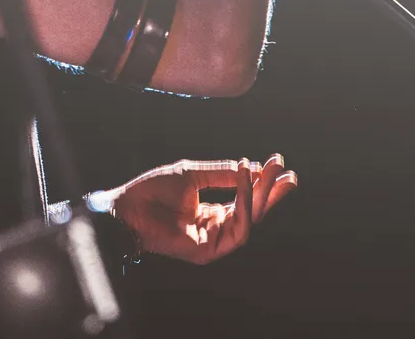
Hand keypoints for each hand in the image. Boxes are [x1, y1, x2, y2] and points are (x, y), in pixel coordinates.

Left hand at [108, 155, 296, 264]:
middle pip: (253, 212)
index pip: (245, 200)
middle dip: (271, 191)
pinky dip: (244, 206)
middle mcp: (216, 227)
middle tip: (287, 173)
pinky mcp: (209, 252)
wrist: (127, 207)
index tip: (278, 163)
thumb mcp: (192, 174)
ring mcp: (214, 241)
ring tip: (267, 173)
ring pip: (249, 220)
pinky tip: (246, 186)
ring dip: (261, 196)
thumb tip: (253, 167)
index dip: (263, 184)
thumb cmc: (153, 190)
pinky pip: (237, 230)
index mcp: (212, 211)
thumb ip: (222, 174)